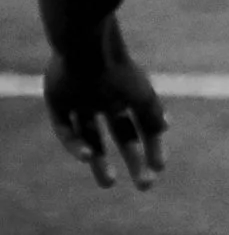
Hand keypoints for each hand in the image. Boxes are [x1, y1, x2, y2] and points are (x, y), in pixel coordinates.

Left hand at [44, 50, 166, 190]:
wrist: (86, 49)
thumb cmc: (119, 71)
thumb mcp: (143, 97)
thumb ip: (154, 115)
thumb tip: (165, 130)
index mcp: (126, 93)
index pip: (139, 126)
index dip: (150, 147)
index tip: (158, 168)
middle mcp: (104, 98)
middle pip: (118, 135)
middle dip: (131, 159)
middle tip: (143, 185)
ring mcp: (80, 101)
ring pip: (89, 136)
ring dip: (98, 161)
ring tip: (109, 184)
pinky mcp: (58, 103)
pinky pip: (66, 130)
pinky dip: (76, 147)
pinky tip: (88, 157)